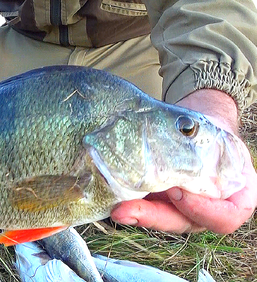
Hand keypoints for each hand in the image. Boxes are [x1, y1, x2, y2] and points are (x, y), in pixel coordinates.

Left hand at [111, 89, 256, 233]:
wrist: (193, 128)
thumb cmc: (211, 132)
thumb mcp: (218, 137)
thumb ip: (204, 149)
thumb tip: (175, 145)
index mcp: (236, 198)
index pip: (226, 217)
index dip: (203, 211)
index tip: (178, 192)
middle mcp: (207, 210)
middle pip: (184, 222)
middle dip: (154, 217)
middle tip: (127, 209)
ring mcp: (180, 209)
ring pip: (160, 218)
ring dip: (137, 213)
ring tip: (116, 208)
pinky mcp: (158, 203)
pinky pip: (146, 208)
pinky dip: (130, 204)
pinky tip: (113, 200)